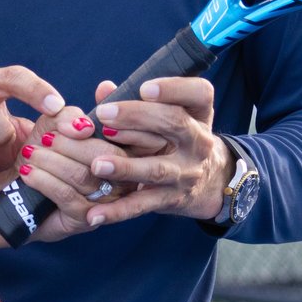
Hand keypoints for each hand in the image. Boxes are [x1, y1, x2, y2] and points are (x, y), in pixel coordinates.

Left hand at [13, 77, 231, 232]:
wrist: (207, 182)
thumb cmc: (175, 138)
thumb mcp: (167, 116)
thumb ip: (134, 101)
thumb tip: (104, 89)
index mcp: (199, 114)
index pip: (199, 93)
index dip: (174, 88)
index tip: (145, 88)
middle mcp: (198, 142)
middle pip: (174, 124)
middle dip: (137, 117)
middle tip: (104, 115)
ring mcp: (186, 173)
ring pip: (157, 168)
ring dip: (125, 166)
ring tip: (96, 165)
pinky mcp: (172, 199)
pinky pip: (142, 205)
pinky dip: (117, 211)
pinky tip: (94, 214)